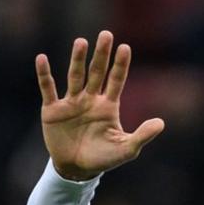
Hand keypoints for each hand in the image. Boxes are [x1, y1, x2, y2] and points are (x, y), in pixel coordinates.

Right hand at [35, 30, 164, 180]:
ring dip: (77, 59)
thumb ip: (142, 135)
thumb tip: (161, 123)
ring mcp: (71, 103)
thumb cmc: (103, 158)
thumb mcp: (125, 149)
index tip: (125, 47)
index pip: (116, 80)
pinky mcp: (52, 110)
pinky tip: (42, 58)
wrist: (76, 169)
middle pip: (97, 72)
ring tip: (81, 42)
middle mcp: (90, 99)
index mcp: (108, 106)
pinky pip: (48, 89)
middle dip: (101, 55)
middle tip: (106, 34)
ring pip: (75, 76)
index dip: (120, 65)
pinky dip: (44, 74)